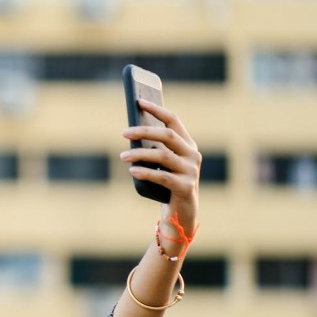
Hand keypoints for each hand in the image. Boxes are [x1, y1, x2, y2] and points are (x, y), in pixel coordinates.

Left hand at [120, 99, 200, 232]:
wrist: (181, 213)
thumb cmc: (166, 185)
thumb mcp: (161, 165)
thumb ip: (154, 149)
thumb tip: (131, 133)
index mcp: (188, 145)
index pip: (173, 120)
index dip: (157, 110)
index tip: (139, 102)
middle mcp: (193, 155)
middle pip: (168, 135)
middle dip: (144, 131)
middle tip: (124, 133)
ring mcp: (191, 171)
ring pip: (163, 155)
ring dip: (140, 154)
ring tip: (122, 156)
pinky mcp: (186, 187)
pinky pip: (162, 176)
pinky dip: (146, 172)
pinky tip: (132, 171)